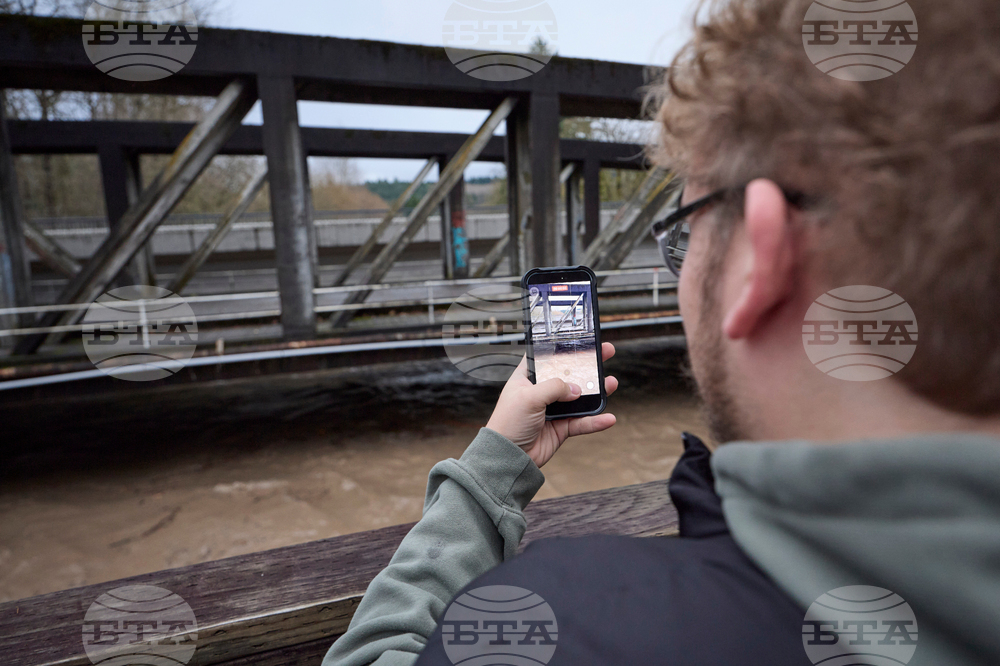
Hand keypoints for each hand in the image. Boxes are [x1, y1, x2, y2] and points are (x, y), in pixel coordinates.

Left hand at [486, 343, 618, 467]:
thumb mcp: (529, 397)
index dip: (561, 348)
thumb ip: (554, 388)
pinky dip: (595, 421)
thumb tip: (576, 389)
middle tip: (605, 353)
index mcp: (527, 378)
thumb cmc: (508, 423)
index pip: (546, 357)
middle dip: (587, 365)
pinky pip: (582, 422)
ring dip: (597, 392)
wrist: (508, 457)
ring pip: (580, 398)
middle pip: (569, 374)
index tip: (579, 339)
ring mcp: (553, 410)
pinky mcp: (561, 428)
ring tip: (612, 383)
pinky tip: (608, 418)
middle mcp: (541, 392)